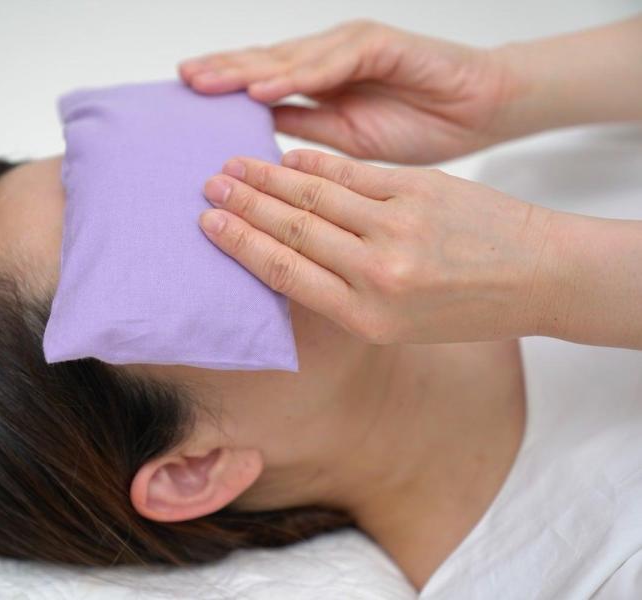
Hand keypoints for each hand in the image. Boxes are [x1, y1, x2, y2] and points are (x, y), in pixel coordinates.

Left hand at [178, 21, 523, 163]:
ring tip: (206, 83)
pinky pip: (332, 62)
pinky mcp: (380, 44)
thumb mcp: (345, 140)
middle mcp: (328, 59)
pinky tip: (264, 89)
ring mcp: (351, 48)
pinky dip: (298, 75)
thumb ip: (303, 129)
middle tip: (182, 82)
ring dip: (246, 71)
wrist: (481, 111)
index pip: (261, 83)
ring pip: (289, 58)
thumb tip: (257, 137)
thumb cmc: (419, 125)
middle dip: (222, 72)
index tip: (186, 102)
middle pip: (264, 63)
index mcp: (318, 83)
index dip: (225, 89)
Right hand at [196, 149, 555, 344]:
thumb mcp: (397, 325)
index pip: (285, 272)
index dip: (241, 244)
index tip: (209, 224)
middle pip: (292, 229)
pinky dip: (315, 164)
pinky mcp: (418, 190)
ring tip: (235, 165)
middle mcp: (378, 272)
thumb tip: (285, 256)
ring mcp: (398, 227)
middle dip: (244, 205)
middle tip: (210, 185)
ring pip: (315, 196)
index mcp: (367, 316)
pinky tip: (288, 157)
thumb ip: (341, 295)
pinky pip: (352, 174)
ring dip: (268, 178)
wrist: (537, 275)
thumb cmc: (464, 306)